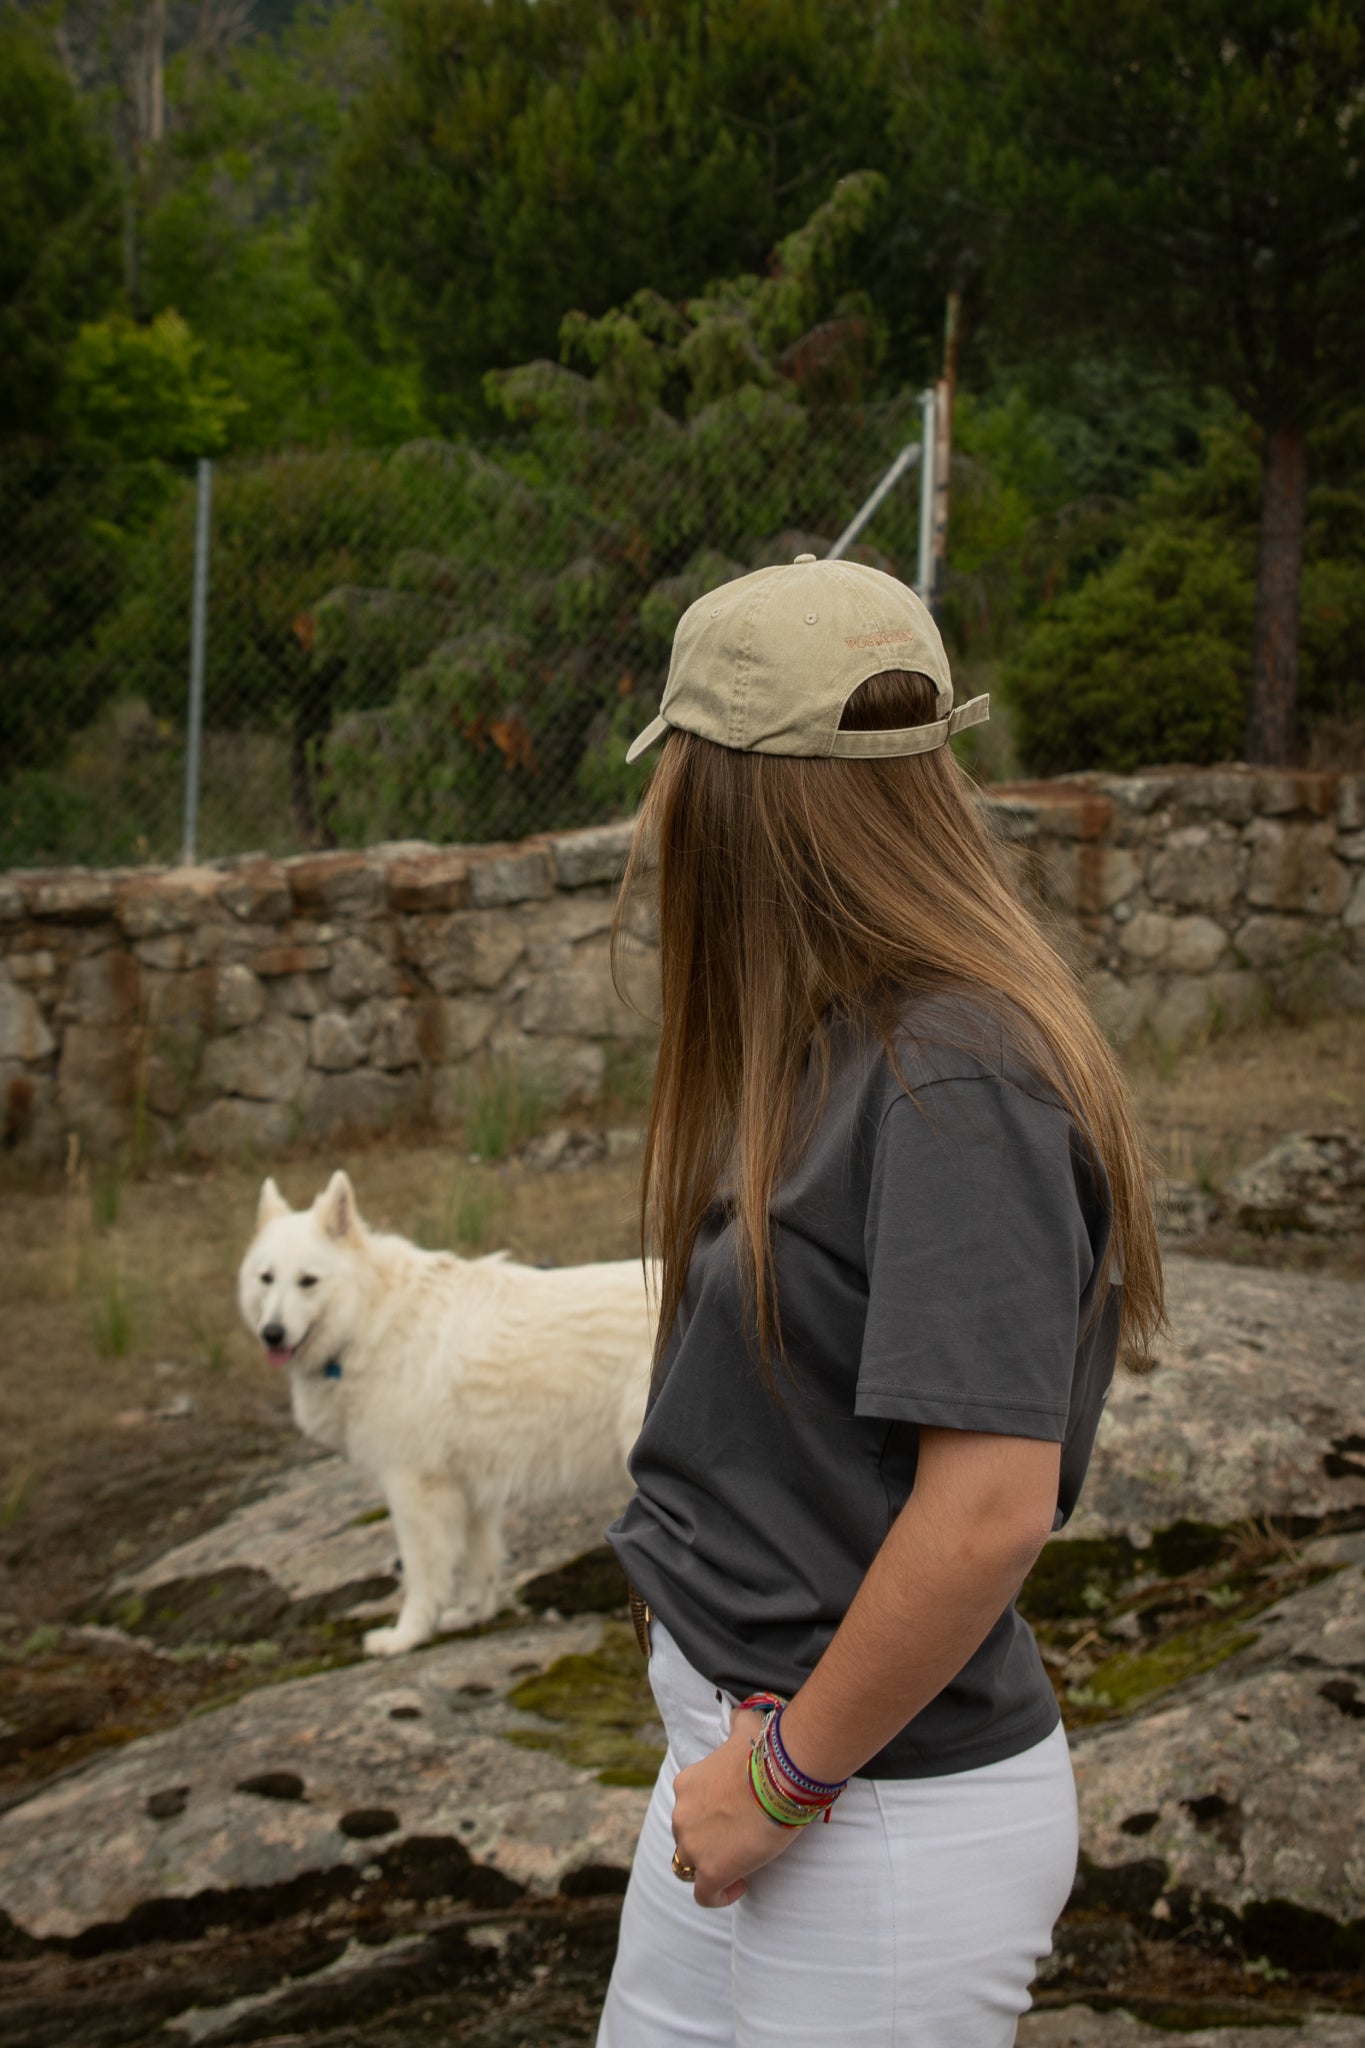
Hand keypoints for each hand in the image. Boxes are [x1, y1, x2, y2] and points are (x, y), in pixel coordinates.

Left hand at [671, 1709, 802, 1907]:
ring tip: (743, 1861)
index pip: (689, 1806)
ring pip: (692, 1865)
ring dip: (713, 1864)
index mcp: (686, 1784)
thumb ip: (740, 1724)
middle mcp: (682, 1814)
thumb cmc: (766, 1753)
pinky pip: (705, 1894)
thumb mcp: (746, 1730)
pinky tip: (740, 1883)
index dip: (709, 1815)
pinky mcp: (711, 1871)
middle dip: (709, 1838)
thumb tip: (745, 1711)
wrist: (779, 1779)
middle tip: (741, 1837)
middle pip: (687, 1835)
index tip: (732, 1817)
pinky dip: (719, 1894)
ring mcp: (693, 1845)